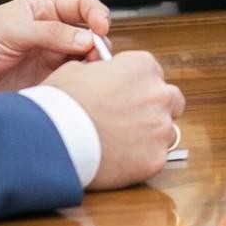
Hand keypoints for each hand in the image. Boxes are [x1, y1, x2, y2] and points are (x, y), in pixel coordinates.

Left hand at [0, 0, 109, 95]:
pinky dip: (79, 87)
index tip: (101, 29)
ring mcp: (48, 61)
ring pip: (84, 62)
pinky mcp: (45, 85)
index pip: (82, 6)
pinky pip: (71, 84)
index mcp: (43, 11)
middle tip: (97, 59)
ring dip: (92, 68)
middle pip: (89, 35)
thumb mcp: (11, 31)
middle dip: (99, 45)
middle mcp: (50, 35)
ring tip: (89, 77)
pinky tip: (77, 90)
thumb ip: (49, 33)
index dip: (97, 14)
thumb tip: (85, 38)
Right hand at [44, 51, 185, 189]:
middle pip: (170, 99)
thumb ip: (98, 69)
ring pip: (168, 130)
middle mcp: (158, 94)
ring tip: (124, 141)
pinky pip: (157, 157)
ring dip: (152, 134)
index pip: (152, 72)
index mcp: (141, 66)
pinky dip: (142, 159)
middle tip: (130, 118)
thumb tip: (99, 73)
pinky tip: (120, 159)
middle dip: (154, 107)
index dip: (137, 84)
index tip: (126, 94)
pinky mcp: (155, 159)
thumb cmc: (61, 103)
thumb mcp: (75, 70)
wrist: (54, 140)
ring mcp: (160, 128)